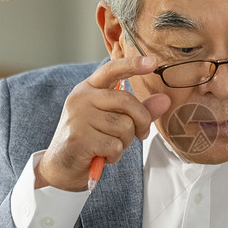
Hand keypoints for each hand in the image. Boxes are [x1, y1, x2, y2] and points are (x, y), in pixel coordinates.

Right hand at [37, 56, 170, 190]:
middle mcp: (81, 98)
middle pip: (127, 101)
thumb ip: (139, 109)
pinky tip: (103, 155)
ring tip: (110, 145)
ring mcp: (78, 117)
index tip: (154, 61)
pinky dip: (115, 155)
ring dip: (125, 142)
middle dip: (142, 121)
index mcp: (89, 89)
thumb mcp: (114, 121)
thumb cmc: (91, 139)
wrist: (62, 166)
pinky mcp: (79, 138)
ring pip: (124, 126)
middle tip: (141, 134)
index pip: (112, 70)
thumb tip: (165, 100)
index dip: (133, 64)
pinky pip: (115, 145)